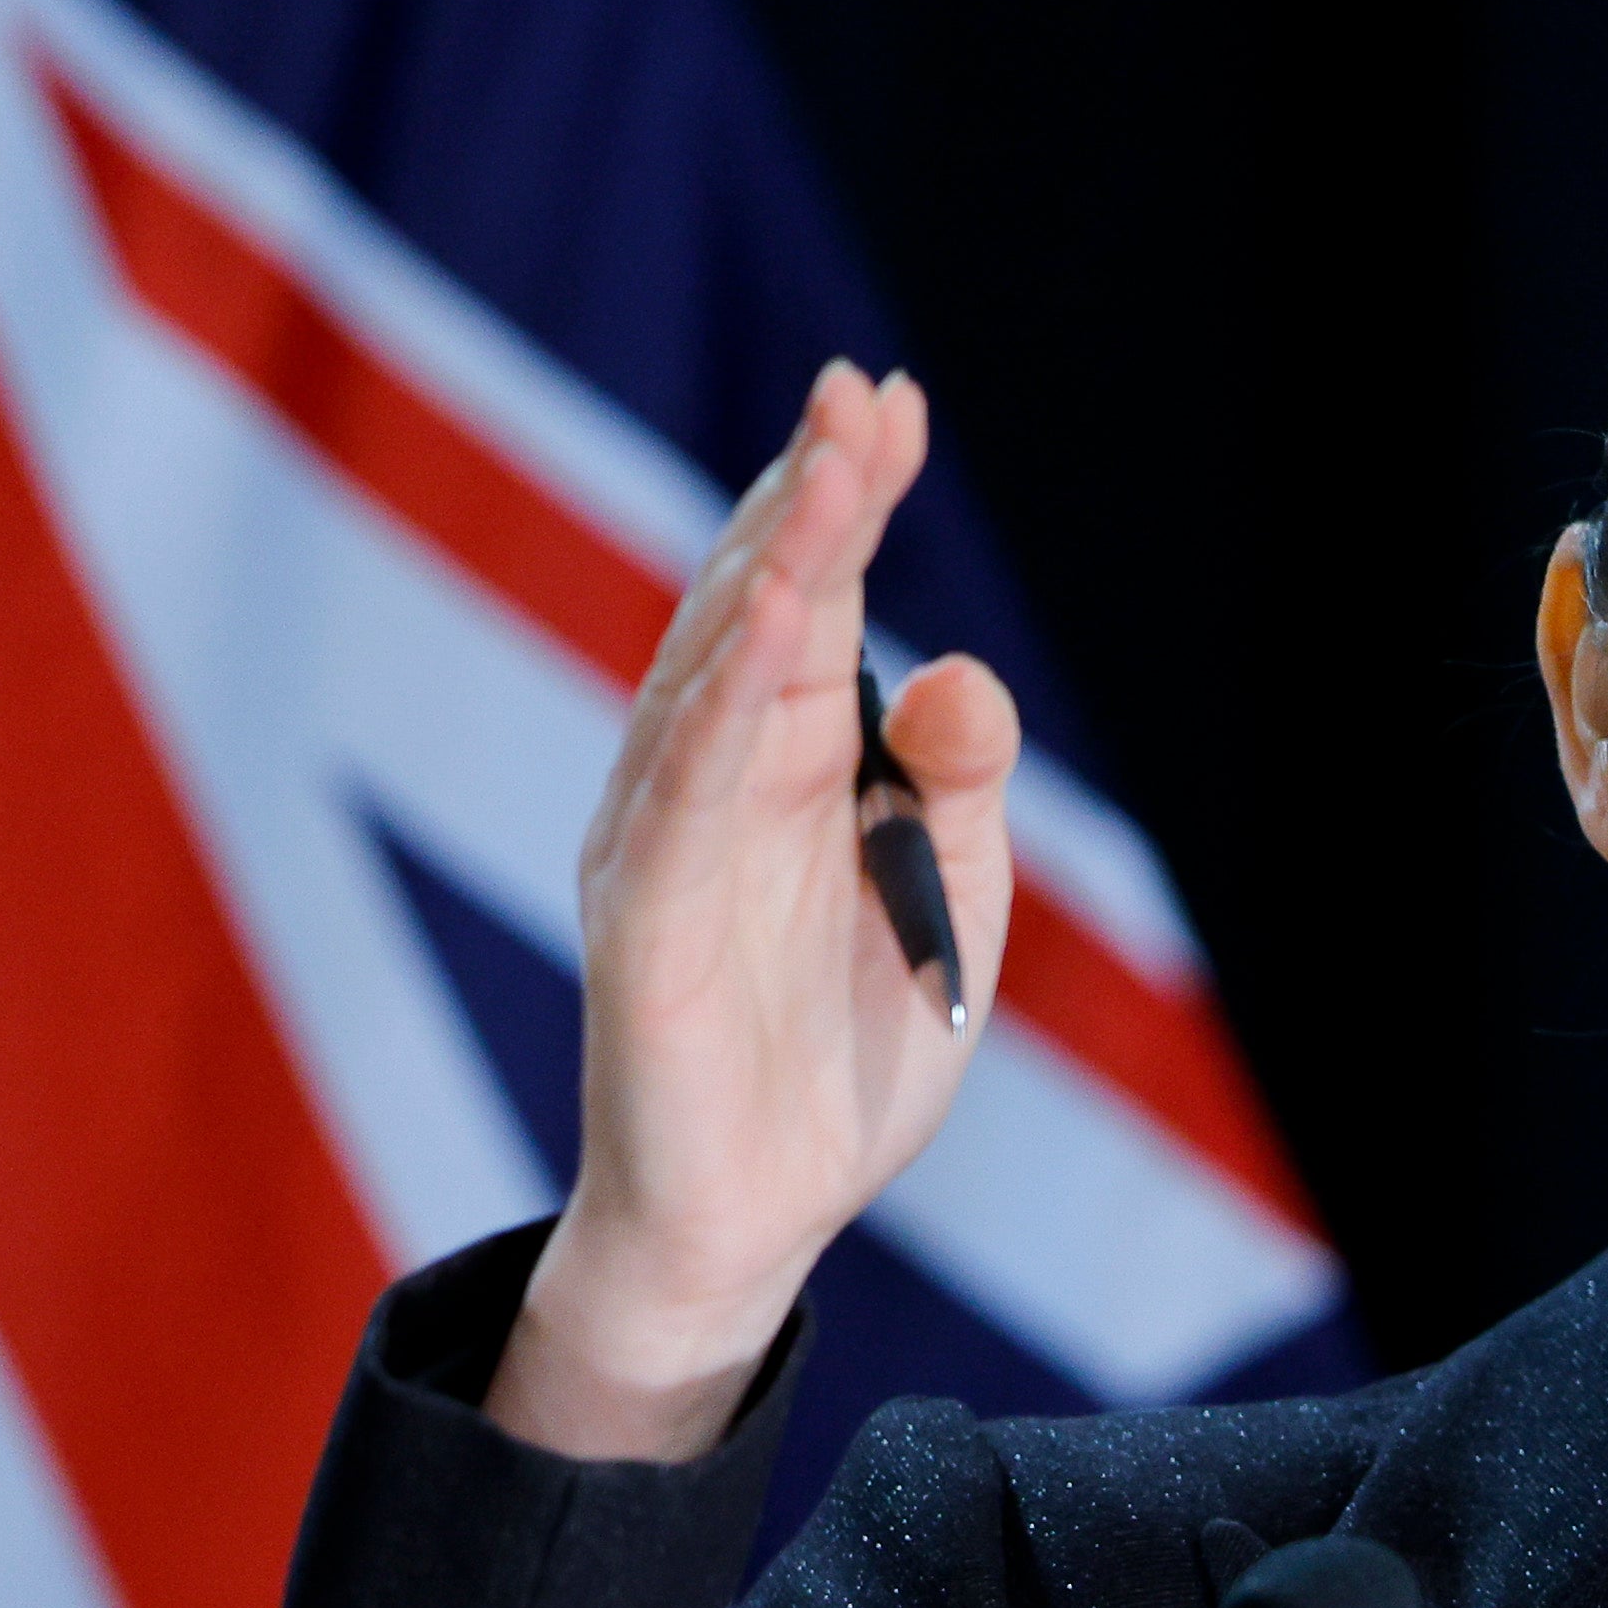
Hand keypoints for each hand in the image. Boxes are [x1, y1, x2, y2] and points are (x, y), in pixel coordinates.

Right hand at [487, 362, 1016, 1459]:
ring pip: (714, 670)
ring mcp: (667, 835)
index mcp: (794, 761)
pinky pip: (684, 786)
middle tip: (858, 392)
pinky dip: (723, 696)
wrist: (762, 1215)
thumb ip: (963, 785)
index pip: (818, 595)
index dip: (851, 496)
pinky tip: (768, 616)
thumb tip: (954, 667)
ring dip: (771, 564)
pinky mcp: (644, 912)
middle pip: (760, 603)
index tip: (892, 398)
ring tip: (826, 471)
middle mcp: (717, 775)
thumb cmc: (847, 1054)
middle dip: (812, 495)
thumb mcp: (953, 904)